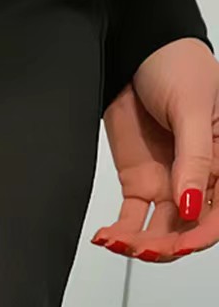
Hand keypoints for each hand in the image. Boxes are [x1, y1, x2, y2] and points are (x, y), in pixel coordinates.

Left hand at [92, 38, 218, 262]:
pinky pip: (131, 219)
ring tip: (116, 242)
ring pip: (158, 229)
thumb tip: (192, 203)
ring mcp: (167, 183)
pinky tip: (105, 237)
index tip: (179, 245)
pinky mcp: (138, 183)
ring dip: (139, 243)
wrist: (137, 56)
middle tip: (140, 249)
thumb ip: (193, 158)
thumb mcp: (193, 109)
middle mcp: (197, 177)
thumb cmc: (178, 68)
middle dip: (166, 245)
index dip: (201, 234)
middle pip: (188, 227)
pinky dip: (118, 232)